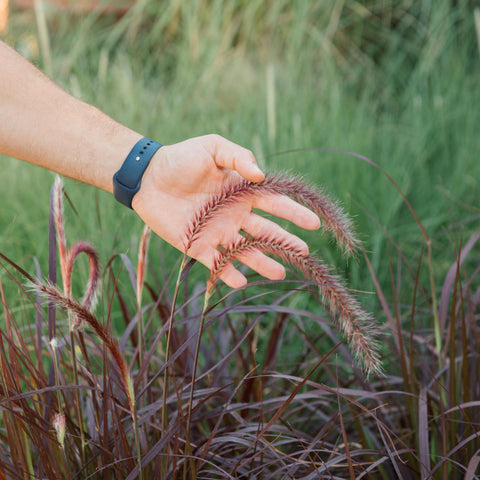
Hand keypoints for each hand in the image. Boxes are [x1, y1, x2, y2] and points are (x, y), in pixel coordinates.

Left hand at [132, 134, 319, 288]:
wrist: (148, 177)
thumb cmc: (181, 159)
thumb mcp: (213, 148)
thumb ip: (239, 157)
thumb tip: (262, 175)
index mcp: (241, 193)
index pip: (274, 204)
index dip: (294, 213)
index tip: (314, 223)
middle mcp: (233, 215)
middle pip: (265, 232)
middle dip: (284, 242)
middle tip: (304, 253)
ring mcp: (217, 232)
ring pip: (245, 252)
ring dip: (262, 263)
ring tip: (280, 274)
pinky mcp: (197, 246)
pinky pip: (216, 264)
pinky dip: (228, 274)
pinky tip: (240, 282)